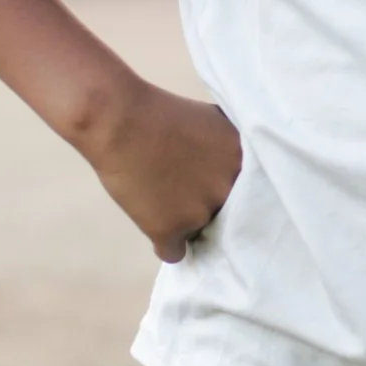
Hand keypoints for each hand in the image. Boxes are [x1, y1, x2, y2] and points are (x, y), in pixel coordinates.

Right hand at [78, 83, 243, 262]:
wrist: (118, 119)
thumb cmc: (160, 113)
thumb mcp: (212, 124)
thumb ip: (228, 152)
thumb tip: (235, 173)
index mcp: (243, 162)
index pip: (246, 193)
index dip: (223, 188)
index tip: (206, 182)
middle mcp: (229, 189)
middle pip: (224, 214)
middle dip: (205, 204)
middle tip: (180, 187)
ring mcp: (201, 211)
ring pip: (198, 231)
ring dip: (182, 221)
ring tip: (159, 194)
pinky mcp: (171, 229)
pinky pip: (174, 253)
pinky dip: (163, 241)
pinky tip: (152, 220)